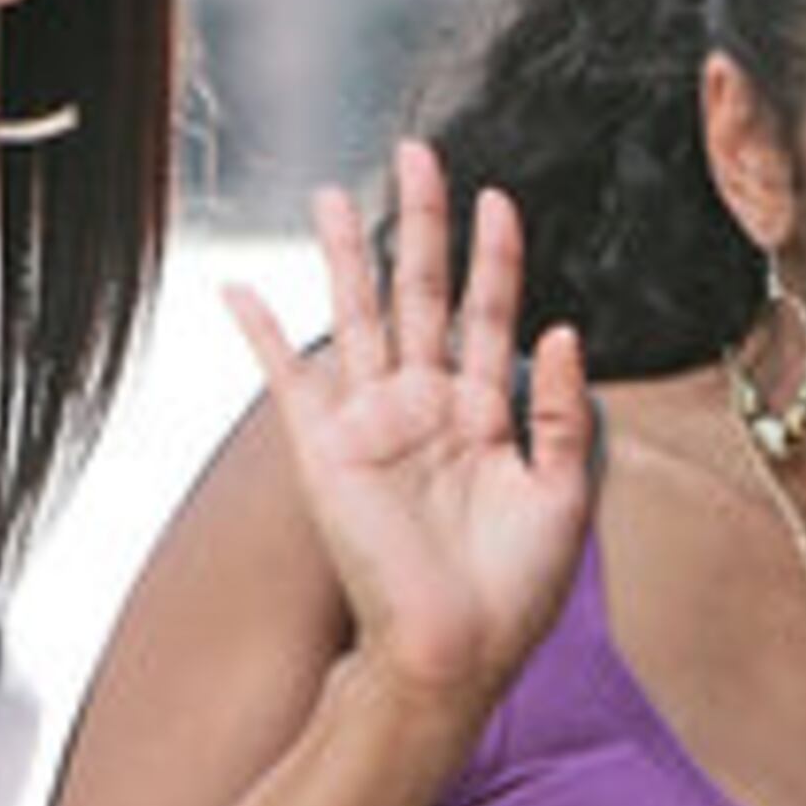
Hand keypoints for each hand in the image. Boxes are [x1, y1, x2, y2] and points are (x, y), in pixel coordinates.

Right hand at [223, 141, 595, 714]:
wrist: (458, 652)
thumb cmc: (515, 589)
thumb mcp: (566, 493)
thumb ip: (564, 413)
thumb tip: (565, 329)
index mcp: (486, 415)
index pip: (491, 316)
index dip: (497, 257)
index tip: (499, 198)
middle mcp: (426, 408)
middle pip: (424, 295)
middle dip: (421, 226)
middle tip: (418, 153)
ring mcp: (373, 425)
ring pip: (361, 319)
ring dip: (346, 257)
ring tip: (333, 192)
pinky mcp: (326, 452)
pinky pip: (290, 382)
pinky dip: (262, 336)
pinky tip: (240, 289)